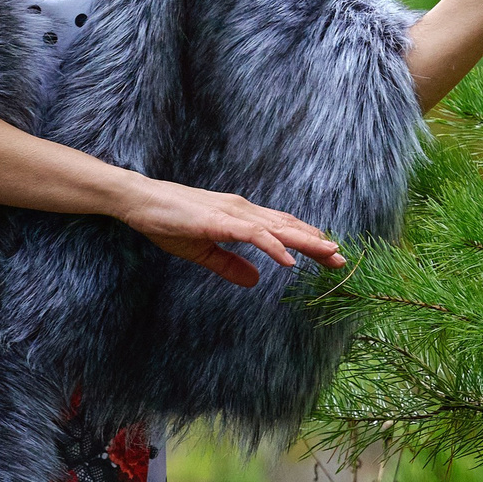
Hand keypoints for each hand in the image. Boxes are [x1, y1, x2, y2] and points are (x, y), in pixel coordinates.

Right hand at [112, 175, 347, 286]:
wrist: (140, 199)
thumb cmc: (168, 221)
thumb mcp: (202, 250)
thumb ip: (229, 265)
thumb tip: (254, 282)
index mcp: (240, 216)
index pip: (282, 227)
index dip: (307, 241)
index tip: (329, 256)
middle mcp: (242, 210)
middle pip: (288, 226)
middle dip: (316, 243)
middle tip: (342, 259)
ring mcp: (232, 213)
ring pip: (277, 228)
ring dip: (305, 242)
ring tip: (328, 254)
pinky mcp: (218, 221)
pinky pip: (252, 235)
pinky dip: (273, 246)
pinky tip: (288, 260)